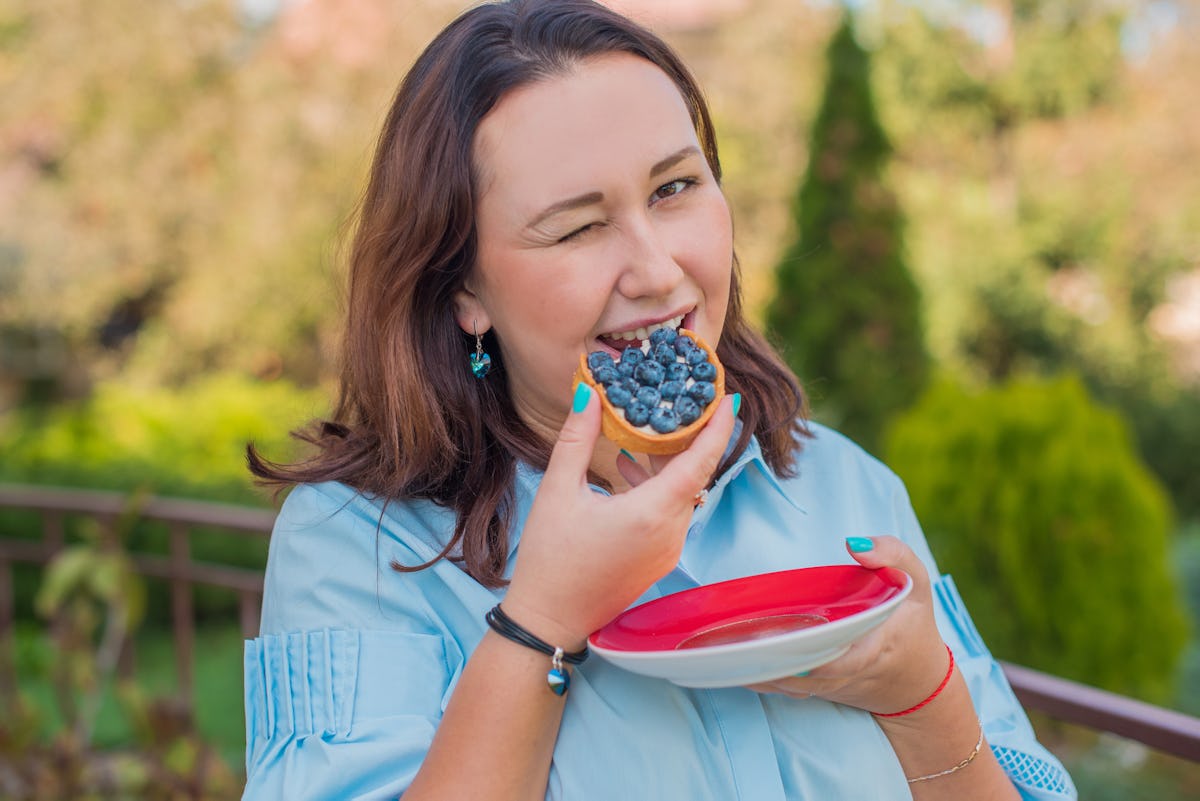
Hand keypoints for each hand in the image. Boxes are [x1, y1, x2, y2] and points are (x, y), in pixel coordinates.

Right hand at [502, 385, 736, 649]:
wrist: (548, 620)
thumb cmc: (549, 559)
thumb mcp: (558, 490)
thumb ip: (577, 438)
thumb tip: (590, 393)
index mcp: (651, 514)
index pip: (700, 462)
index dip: (718, 429)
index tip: (728, 399)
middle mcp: (670, 533)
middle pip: (695, 476)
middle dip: (691, 439)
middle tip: (681, 404)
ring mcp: (667, 551)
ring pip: (684, 495)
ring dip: (671, 465)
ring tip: (646, 436)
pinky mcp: (658, 561)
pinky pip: (672, 515)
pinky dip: (660, 489)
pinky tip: (629, 473)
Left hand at [744, 536, 949, 715]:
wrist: (916, 683)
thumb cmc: (913, 622)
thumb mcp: (916, 582)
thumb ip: (893, 554)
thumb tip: (854, 543)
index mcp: (878, 646)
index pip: (850, 660)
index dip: (823, 661)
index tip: (796, 654)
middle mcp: (849, 672)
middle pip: (810, 674)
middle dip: (779, 663)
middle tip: (747, 644)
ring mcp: (830, 685)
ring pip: (791, 685)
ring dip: (762, 672)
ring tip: (731, 652)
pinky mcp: (816, 690)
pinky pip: (785, 688)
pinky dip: (761, 679)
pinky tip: (733, 663)